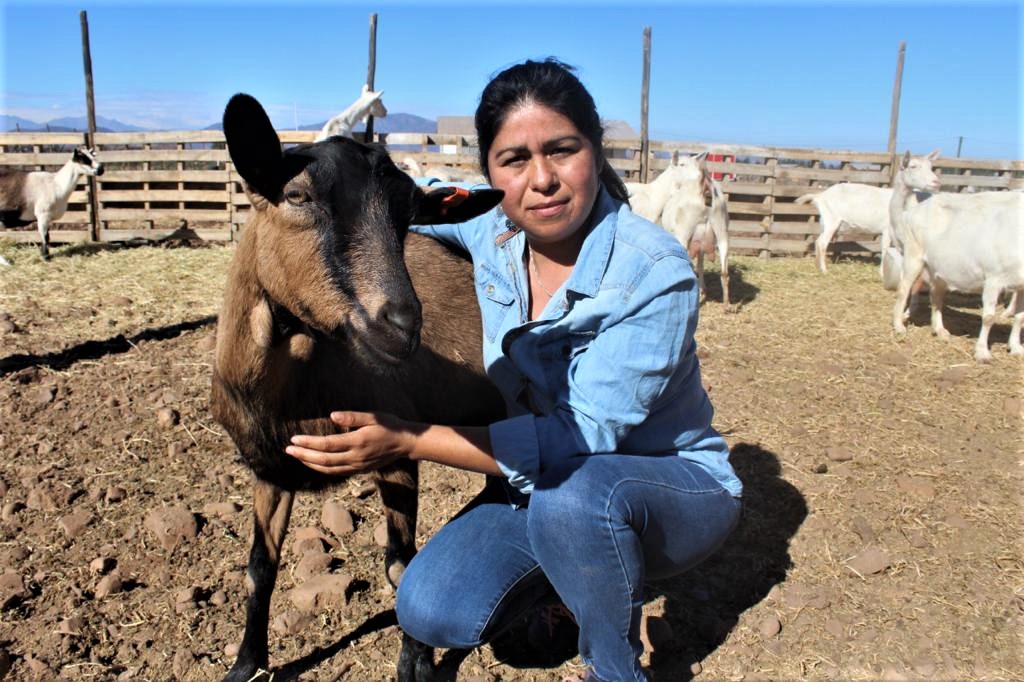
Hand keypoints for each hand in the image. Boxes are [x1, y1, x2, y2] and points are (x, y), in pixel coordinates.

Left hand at [286, 411, 415, 475]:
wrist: (406, 443)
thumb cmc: (390, 425)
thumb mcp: (374, 416)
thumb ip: (353, 417)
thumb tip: (332, 416)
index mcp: (358, 442)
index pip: (327, 445)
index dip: (309, 443)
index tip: (294, 439)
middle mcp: (356, 457)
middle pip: (324, 460)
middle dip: (304, 455)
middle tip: (288, 449)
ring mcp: (357, 466)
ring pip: (329, 469)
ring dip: (310, 464)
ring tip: (296, 456)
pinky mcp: (359, 470)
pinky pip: (337, 473)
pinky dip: (322, 470)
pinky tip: (313, 464)